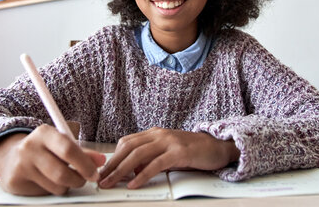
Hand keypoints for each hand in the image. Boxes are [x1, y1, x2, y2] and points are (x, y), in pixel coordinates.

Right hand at [0, 124, 105, 195]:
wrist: (10, 156)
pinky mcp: (15, 183)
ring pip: (55, 186)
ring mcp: (20, 166)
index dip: (85, 164)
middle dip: (78, 180)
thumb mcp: (61, 143)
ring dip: (66, 186)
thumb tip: (101, 161)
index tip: (95, 173)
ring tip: (63, 177)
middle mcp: (29, 148)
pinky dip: (51, 190)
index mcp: (44, 133)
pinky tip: (47, 181)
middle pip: (62, 173)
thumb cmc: (43, 149)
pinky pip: (44, 193)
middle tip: (84, 179)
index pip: (69, 150)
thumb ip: (82, 152)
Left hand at [98, 127, 239, 188]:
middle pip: (128, 148)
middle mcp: (159, 134)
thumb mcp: (167, 153)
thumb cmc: (192, 151)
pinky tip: (134, 184)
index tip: (102, 170)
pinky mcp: (179, 152)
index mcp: (155, 133)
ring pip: (138, 155)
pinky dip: (142, 175)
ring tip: (110, 183)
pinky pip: (156, 164)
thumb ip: (150, 158)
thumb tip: (131, 171)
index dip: (112, 156)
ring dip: (120, 170)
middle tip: (100, 179)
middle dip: (111, 165)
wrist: (218, 147)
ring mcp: (169, 142)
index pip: (127, 142)